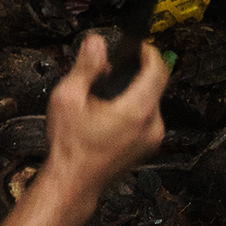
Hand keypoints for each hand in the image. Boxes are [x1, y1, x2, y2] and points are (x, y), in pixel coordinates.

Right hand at [43, 33, 167, 188]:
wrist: (74, 182)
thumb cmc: (70, 145)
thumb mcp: (67, 99)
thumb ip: (86, 68)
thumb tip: (96, 43)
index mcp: (136, 111)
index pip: (157, 71)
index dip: (149, 53)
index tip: (138, 46)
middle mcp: (152, 125)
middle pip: (155, 86)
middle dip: (136, 72)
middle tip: (112, 68)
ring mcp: (152, 139)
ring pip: (151, 102)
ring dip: (134, 91)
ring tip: (104, 95)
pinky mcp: (147, 147)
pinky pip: (148, 118)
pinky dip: (134, 108)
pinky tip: (109, 113)